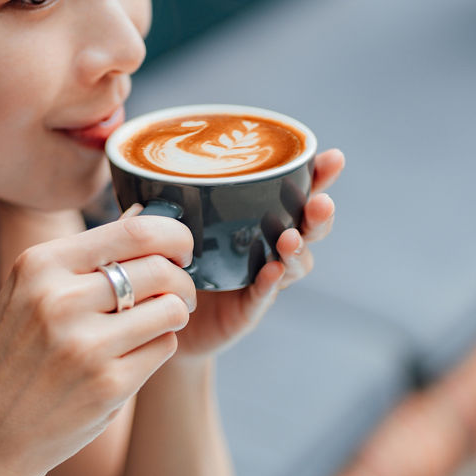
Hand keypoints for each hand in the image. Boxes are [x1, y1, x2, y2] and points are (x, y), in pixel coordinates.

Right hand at [0, 209, 197, 475]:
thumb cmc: (15, 353)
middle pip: (159, 269)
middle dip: (182, 279)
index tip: (181, 248)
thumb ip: (83, 258)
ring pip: (170, 309)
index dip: (172, 235)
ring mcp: (85, 345)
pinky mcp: (109, 385)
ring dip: (175, 314)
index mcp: (40, 265)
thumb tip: (147, 217)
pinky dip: (158, 348)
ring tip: (158, 322)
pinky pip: (164, 348)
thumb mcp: (29, 292)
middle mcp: (60, 300)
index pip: (133, 232)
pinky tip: (132, 356)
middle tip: (180, 292)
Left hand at [166, 147, 345, 358]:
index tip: (333, 158)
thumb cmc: (174, 262)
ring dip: (296, 249)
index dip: (318, 177)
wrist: (164, 317)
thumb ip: (167, 204)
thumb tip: (143, 175)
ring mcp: (264, 278)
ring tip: (289, 239)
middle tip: (322, 202)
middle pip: (307, 228)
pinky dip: (270, 283)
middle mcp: (269, 246)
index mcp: (259, 219)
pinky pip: (264, 294)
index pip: (296, 193)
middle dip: (319, 214)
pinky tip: (272, 271)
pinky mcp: (249, 308)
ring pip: (295, 263)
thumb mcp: (171, 226)